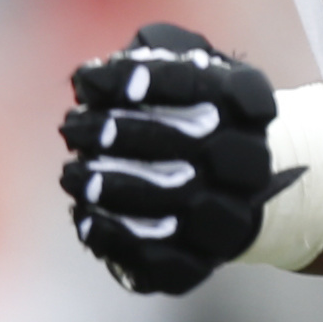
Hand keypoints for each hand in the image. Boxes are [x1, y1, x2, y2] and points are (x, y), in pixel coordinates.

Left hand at [60, 23, 292, 295]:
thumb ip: (146, 62)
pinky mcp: (207, 259)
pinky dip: (120, 240)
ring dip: (115, 188)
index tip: (89, 79)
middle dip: (122, 135)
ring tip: (71, 174)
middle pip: (192, 146)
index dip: (149, 81)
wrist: (231, 186)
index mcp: (248, 105)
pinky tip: (85, 218)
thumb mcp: (180, 73)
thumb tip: (88, 79)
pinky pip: (168, 259)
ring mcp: (233, 215)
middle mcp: (251, 161)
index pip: (204, 85)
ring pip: (180, 203)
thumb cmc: (192, 116)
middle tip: (70, 126)